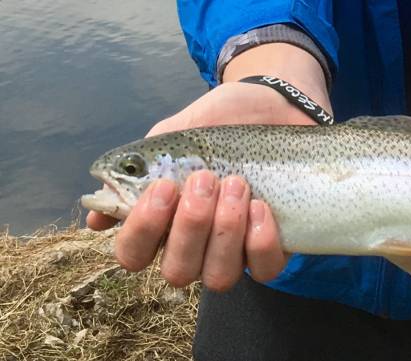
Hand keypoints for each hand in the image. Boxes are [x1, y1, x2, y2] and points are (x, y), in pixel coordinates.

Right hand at [87, 43, 328, 290]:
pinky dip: (260, 241)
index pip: (133, 254)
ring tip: (235, 184)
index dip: (143, 230)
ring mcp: (234, 252)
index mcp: (162, 223)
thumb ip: (139, 168)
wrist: (275, 103)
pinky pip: (264, 270)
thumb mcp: (176, 134)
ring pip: (218, 277)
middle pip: (177, 272)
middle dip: (190, 226)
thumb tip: (97, 212)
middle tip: (205, 178)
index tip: (164, 187)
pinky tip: (261, 206)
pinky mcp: (274, 248)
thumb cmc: (220, 121)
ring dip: (224, 232)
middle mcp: (195, 247)